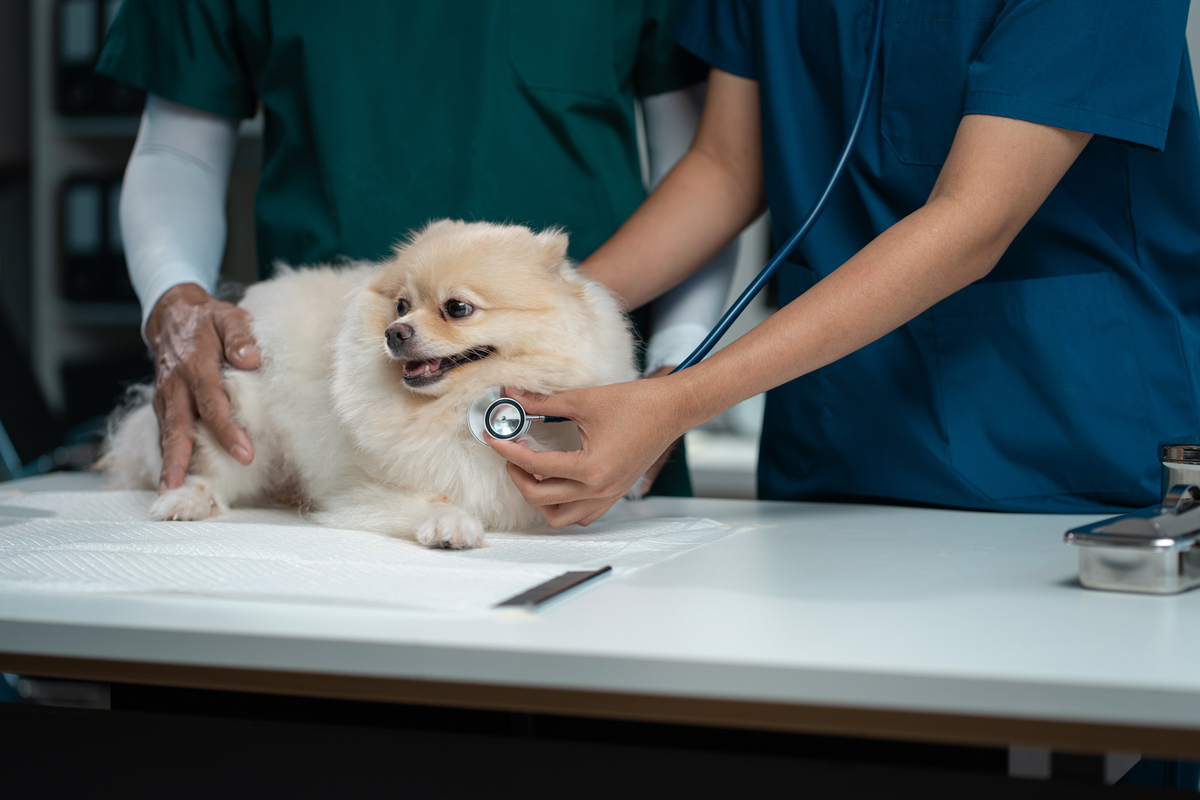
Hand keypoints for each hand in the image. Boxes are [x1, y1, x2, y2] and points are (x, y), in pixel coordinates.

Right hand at [145, 283, 260, 492]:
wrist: (171, 315)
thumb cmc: (208, 320)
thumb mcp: (228, 317)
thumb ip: (240, 337)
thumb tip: (252, 360)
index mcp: (195, 367)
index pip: (212, 404)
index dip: (227, 430)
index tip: (244, 453)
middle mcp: (175, 387)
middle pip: (178, 428)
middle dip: (181, 461)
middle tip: (182, 489)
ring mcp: (165, 397)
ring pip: (166, 435)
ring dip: (168, 465)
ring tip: (169, 494)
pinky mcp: (162, 405)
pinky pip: (164, 433)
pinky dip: (166, 456)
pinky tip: (172, 480)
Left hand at [488, 377, 690, 527]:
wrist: (671, 409)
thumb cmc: (635, 403)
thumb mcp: (582, 400)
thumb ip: (542, 402)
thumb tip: (511, 395)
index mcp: (591, 468)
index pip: (536, 467)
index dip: (508, 450)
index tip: (493, 437)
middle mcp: (599, 489)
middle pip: (541, 499)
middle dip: (518, 476)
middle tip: (509, 452)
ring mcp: (608, 495)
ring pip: (561, 517)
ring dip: (540, 499)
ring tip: (531, 472)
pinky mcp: (614, 493)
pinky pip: (582, 514)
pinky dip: (564, 505)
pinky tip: (557, 481)